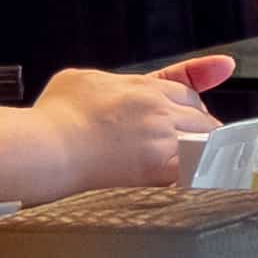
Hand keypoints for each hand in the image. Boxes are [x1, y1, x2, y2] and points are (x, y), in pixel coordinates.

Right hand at [34, 55, 234, 191]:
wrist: (49, 147)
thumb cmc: (57, 116)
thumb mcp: (83, 78)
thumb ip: (109, 81)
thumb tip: (110, 89)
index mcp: (143, 87)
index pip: (187, 90)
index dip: (195, 101)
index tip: (204, 108)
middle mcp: (157, 111)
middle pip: (201, 116)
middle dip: (202, 127)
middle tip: (200, 142)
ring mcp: (160, 140)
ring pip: (205, 141)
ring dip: (208, 150)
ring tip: (207, 162)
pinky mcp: (158, 170)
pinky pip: (197, 170)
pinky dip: (203, 173)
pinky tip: (204, 180)